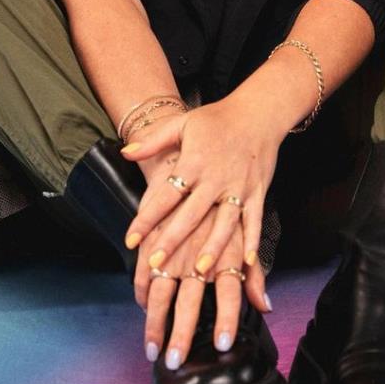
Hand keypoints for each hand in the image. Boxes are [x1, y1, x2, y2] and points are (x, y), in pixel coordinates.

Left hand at [120, 97, 287, 284]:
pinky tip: (246, 263)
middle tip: (155, 264)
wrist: (258, 112)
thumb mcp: (182, 124)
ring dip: (212, 248)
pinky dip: (251, 241)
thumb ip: (153, 141)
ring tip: (198, 271)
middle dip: (172, 240)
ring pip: (224, 223)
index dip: (147, 218)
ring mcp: (238, 186)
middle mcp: (215, 177)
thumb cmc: (216, 118)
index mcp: (194, 161)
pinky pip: (253, 220)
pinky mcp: (258, 191)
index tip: (130, 239)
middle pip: (191, 214)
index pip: (166, 195)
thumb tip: (125, 152)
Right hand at [135, 199, 270, 366]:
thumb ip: (254, 274)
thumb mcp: (245, 235)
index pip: (230, 292)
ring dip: (155, 321)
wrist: (191, 161)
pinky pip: (143, 271)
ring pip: (161, 290)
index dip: (227, 318)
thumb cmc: (223, 201)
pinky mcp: (152, 237)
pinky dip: (142, 291)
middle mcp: (199, 252)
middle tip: (175, 361)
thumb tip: (266, 307)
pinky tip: (143, 307)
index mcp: (226, 251)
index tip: (223, 344)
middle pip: (189, 300)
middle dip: (181, 333)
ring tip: (151, 348)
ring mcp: (173, 247)